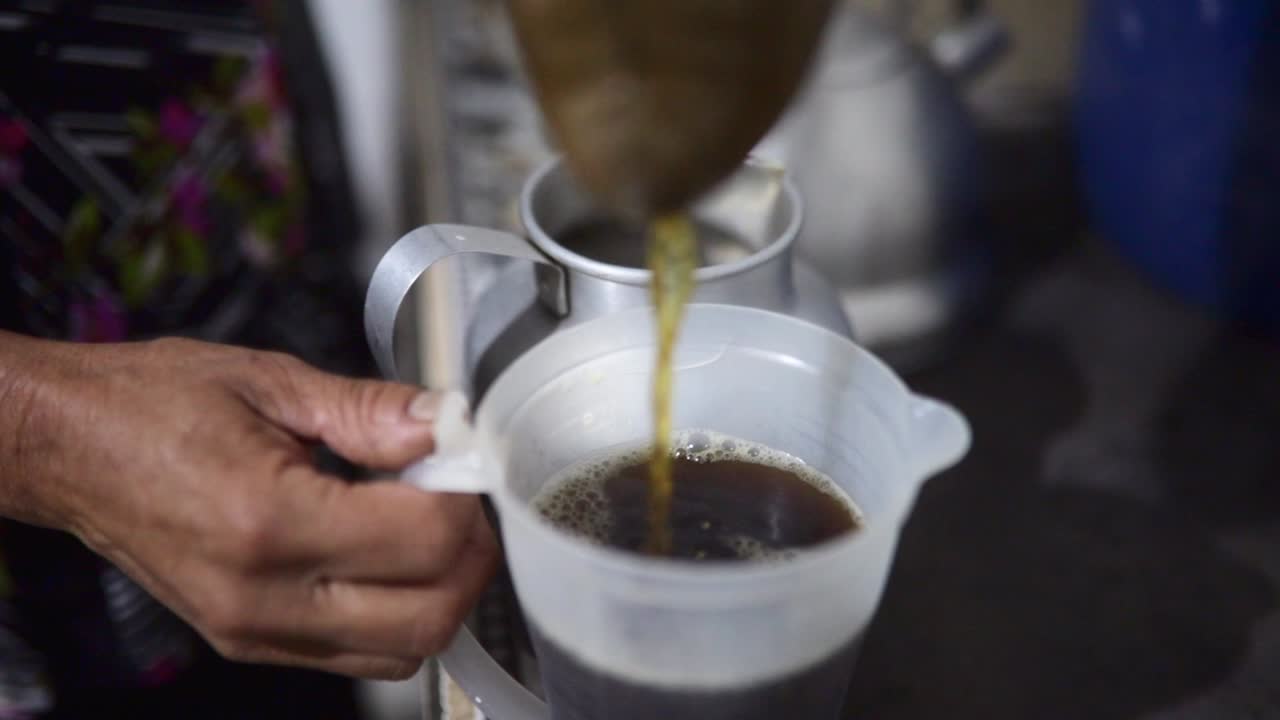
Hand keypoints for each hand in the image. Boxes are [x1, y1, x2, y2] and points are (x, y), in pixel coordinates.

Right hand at [0, 334, 497, 679]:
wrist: (68, 448)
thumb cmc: (149, 406)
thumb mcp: (268, 382)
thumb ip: (370, 409)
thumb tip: (445, 424)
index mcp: (269, 520)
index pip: (424, 540)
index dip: (465, 495)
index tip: (463, 456)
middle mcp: (263, 596)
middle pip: (429, 617)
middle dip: (470, 555)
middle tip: (460, 495)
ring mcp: (255, 631)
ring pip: (403, 653)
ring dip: (441, 593)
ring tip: (426, 523)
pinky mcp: (251, 643)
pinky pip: (359, 657)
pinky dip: (399, 614)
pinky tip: (388, 554)